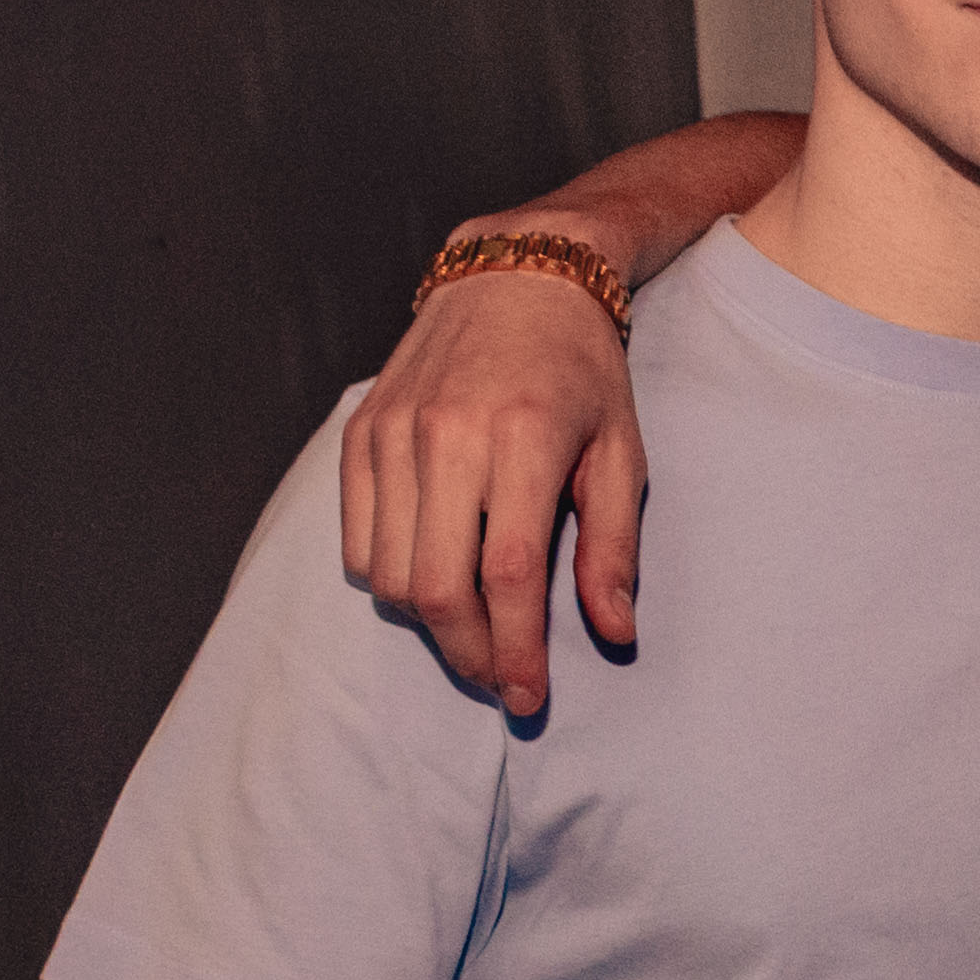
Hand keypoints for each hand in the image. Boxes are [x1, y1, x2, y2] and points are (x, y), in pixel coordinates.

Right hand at [340, 216, 645, 718]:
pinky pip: (357, 540)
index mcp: (523, 438)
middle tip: (500, 679)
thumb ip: (613, 547)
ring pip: (388, 573)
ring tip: (473, 630)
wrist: (514, 281)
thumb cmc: (581, 374)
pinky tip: (432, 577)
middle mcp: (447, 435)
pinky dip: (388, 579)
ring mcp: (393, 432)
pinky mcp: (359, 433)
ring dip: (428, 623)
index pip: (507, 574)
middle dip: (468, 654)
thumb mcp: (622, 452)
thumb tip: (613, 633)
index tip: (529, 697)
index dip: (515, 650)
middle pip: (436, 586)